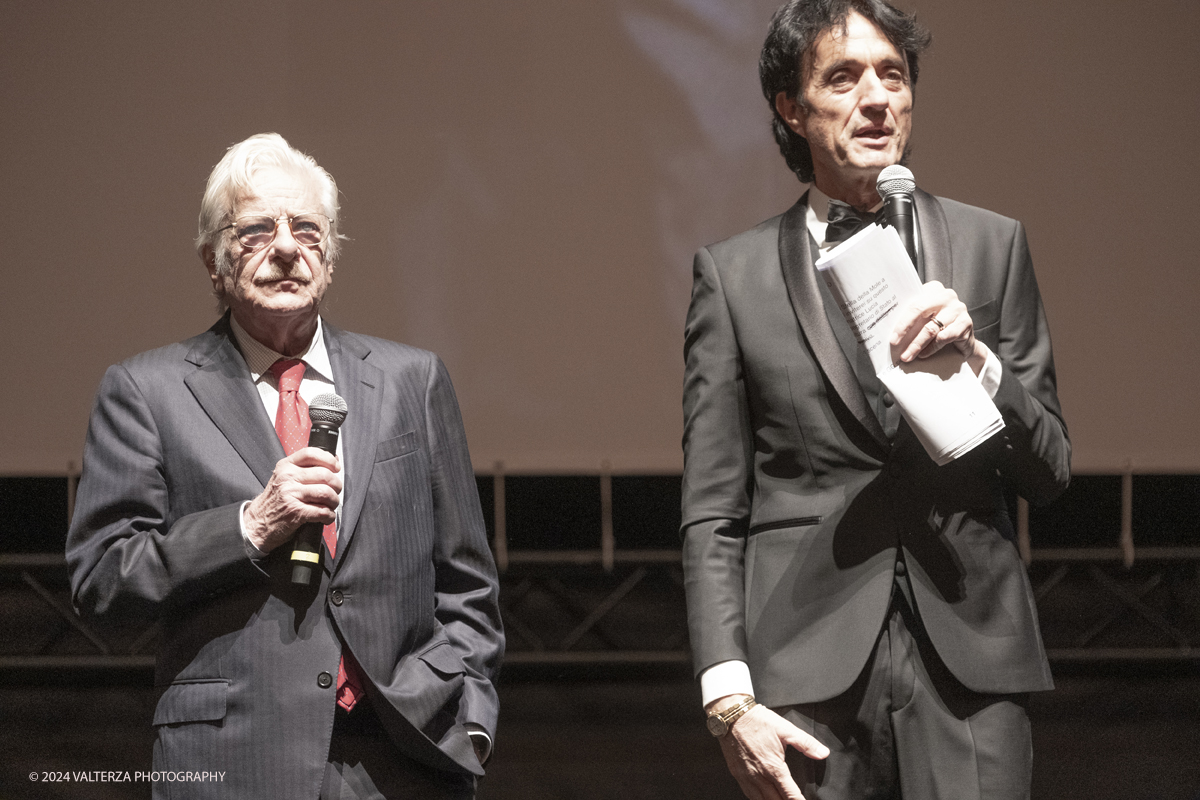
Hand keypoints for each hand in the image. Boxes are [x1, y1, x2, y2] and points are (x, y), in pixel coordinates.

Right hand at [243, 448, 341, 552]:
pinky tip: (326, 516)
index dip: (329, 459)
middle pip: (324, 474)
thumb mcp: (284, 478)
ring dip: (334, 501)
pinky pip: (322, 511)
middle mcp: (287, 478)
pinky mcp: (295, 512)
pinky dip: (329, 515)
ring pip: (326, 493)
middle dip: (336, 485)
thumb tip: (334, 460)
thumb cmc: (276, 500)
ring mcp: (291, 494)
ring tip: (330, 505)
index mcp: (286, 466)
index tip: (336, 468)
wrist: (258, 522)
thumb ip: (304, 469)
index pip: (311, 453)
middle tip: (334, 492)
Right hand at [714, 700, 828, 799]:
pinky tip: (763, 798)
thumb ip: (806, 743)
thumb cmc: (758, 721)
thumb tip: (823, 753)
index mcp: (774, 767)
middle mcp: (759, 776)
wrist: (731, 715)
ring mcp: (746, 777)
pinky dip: (758, 799)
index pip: (790, 794)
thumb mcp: (785, 729)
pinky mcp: (737, 774)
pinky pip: (748, 794)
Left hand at [890, 280, 984, 371]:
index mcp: (934, 289)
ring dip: (916, 344)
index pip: (912, 301)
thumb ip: (912, 317)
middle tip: (894, 342)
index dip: (899, 317)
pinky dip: (931, 348)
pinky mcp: (966, 323)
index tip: (890, 332)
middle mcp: (947, 296)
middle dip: (904, 328)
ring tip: (906, 356)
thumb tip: (889, 329)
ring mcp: (958, 309)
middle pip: (919, 310)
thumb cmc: (940, 327)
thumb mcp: (926, 318)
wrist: (965, 341)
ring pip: (930, 328)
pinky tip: (923, 354)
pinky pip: (943, 337)